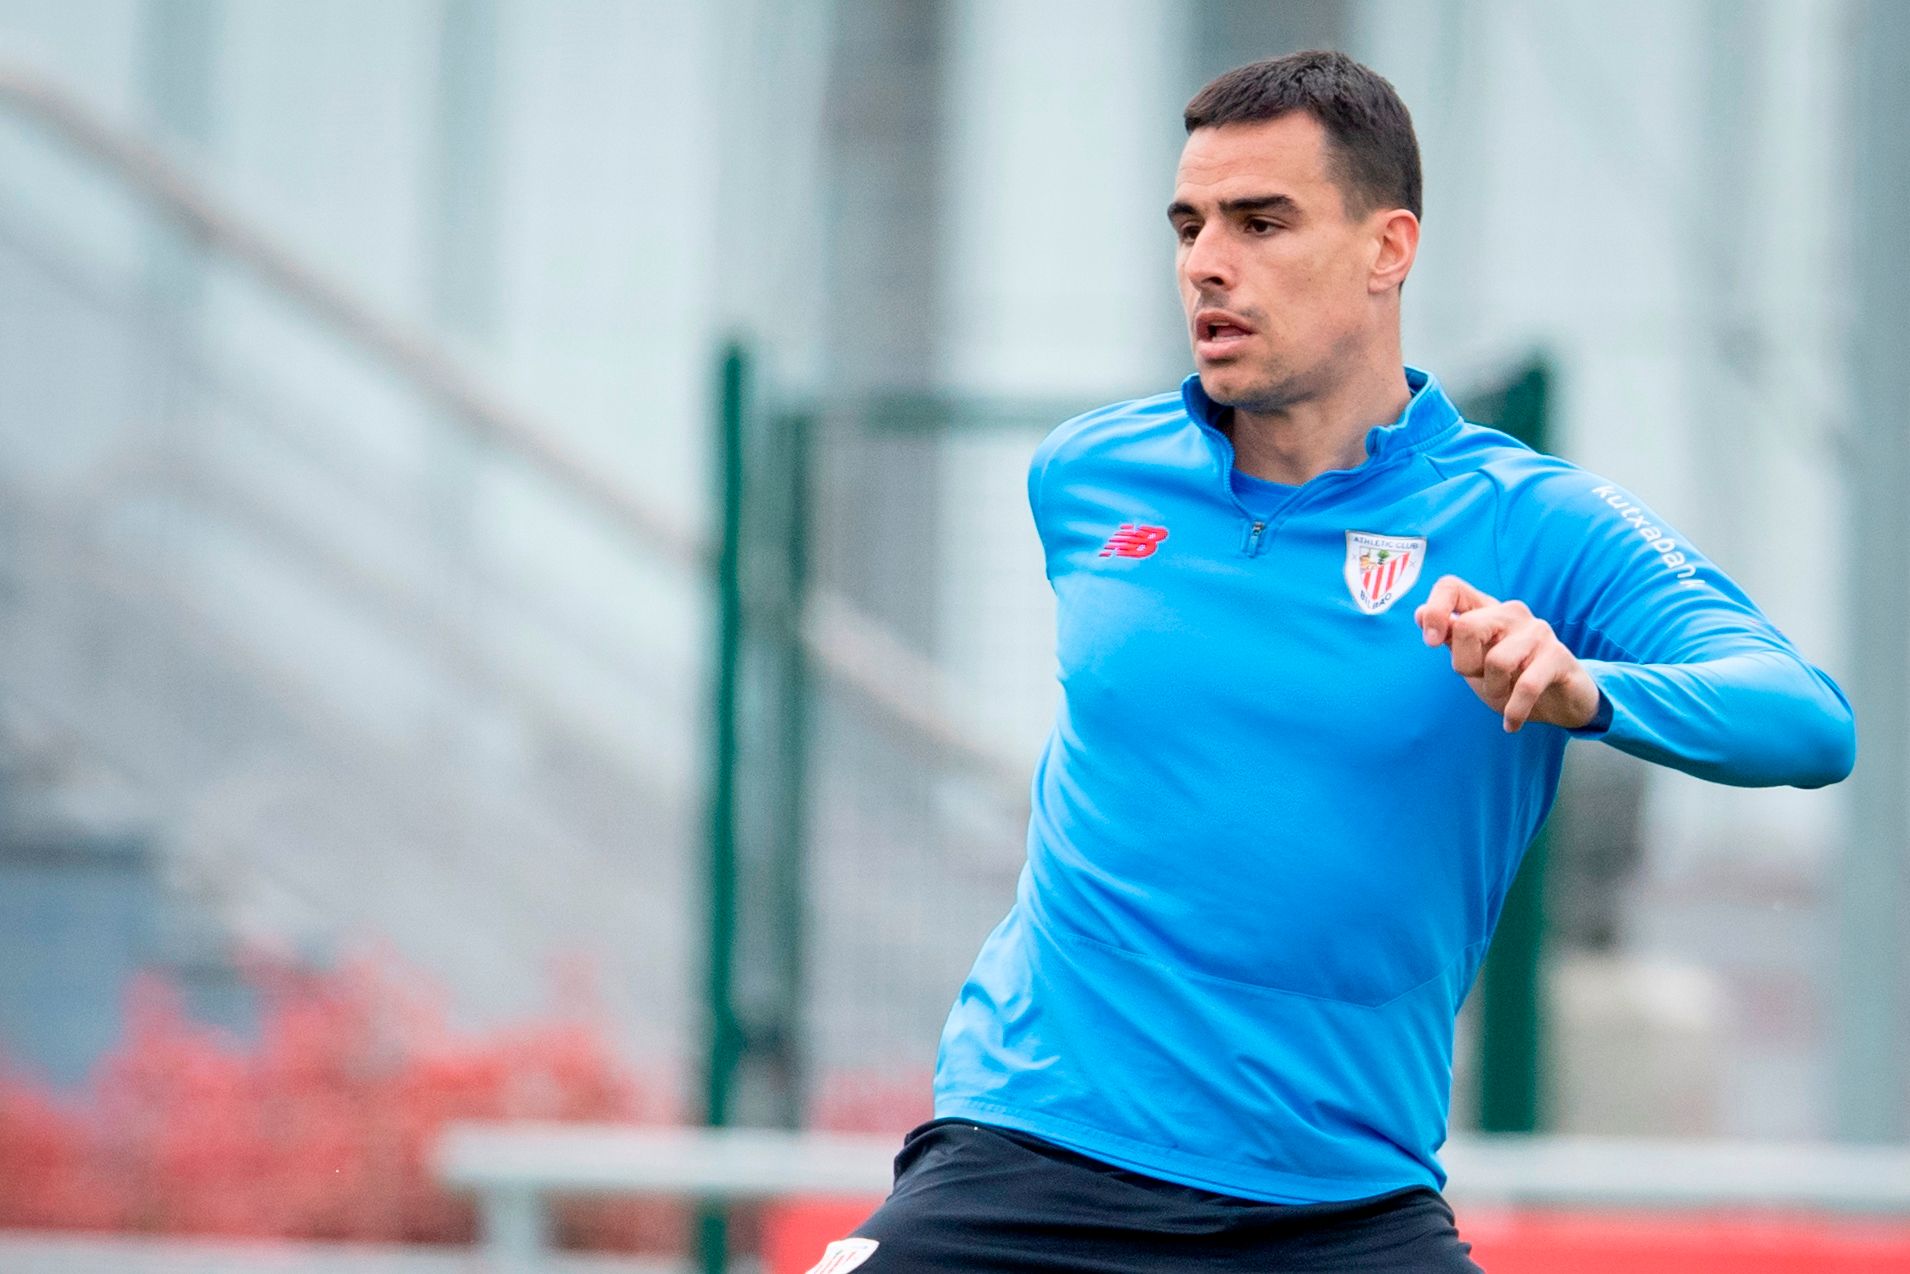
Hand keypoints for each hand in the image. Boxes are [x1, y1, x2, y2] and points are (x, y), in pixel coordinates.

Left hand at [1413, 575, 1600, 732]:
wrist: (1560, 700)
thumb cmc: (1510, 677)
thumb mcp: (1473, 660)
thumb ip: (1450, 638)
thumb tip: (1420, 615)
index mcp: (1486, 609)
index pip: (1451, 587)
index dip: (1435, 610)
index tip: (1432, 642)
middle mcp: (1511, 613)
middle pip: (1467, 627)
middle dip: (1464, 664)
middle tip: (1478, 677)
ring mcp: (1538, 632)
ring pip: (1497, 660)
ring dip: (1493, 688)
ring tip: (1501, 694)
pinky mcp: (1559, 656)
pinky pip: (1527, 686)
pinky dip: (1514, 710)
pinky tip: (1511, 724)